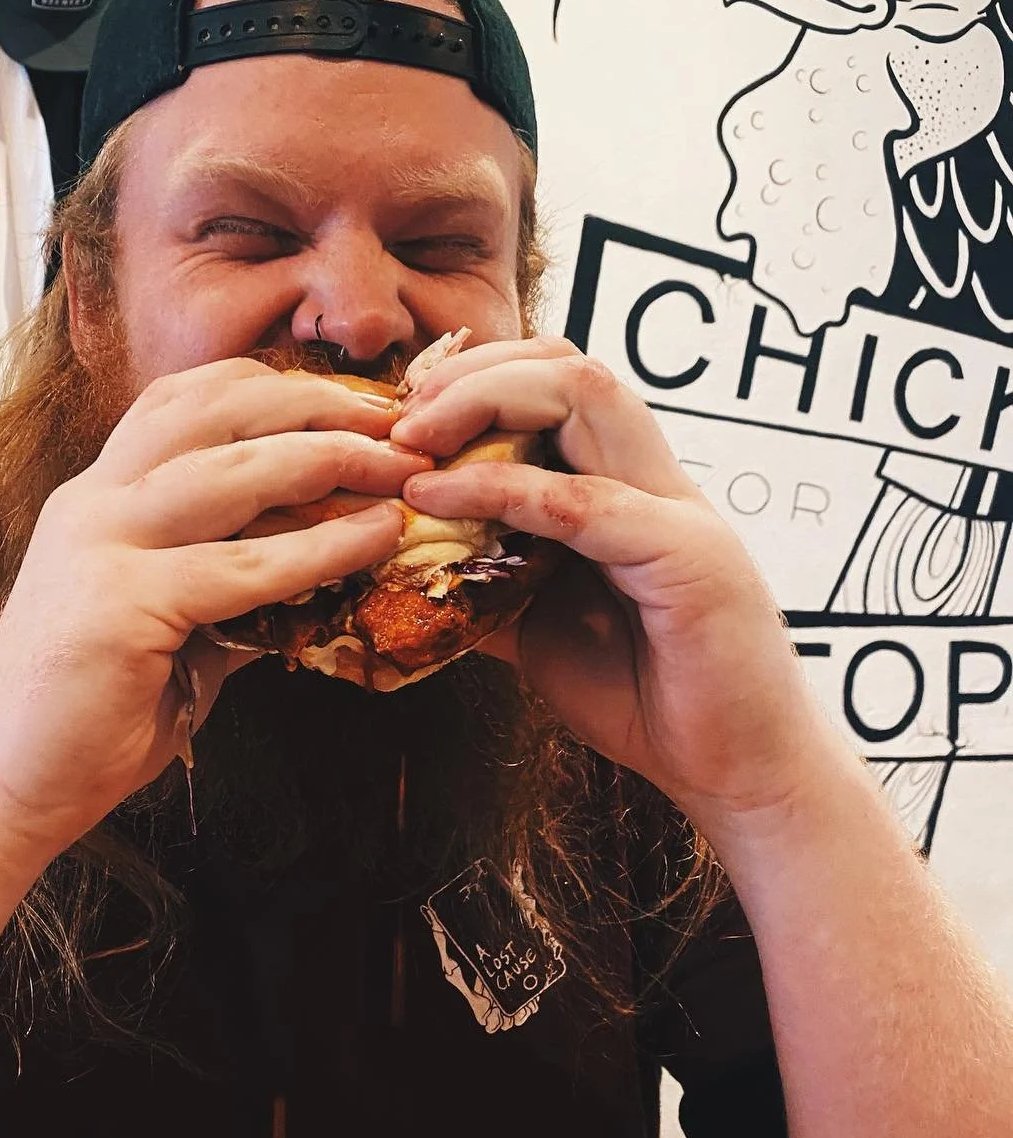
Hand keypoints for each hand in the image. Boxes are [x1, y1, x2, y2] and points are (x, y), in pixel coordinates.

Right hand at [0, 360, 426, 853]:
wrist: (9, 788)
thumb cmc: (87, 720)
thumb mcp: (169, 632)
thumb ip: (228, 592)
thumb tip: (314, 578)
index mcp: (97, 499)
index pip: (182, 402)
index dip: (270, 388)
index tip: (348, 402)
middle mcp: (93, 504)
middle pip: (213, 410)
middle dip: (315, 403)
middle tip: (396, 418)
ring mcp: (100, 546)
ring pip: (232, 471)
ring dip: (329, 457)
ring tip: (399, 466)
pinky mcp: (119, 605)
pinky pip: (241, 566)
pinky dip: (319, 548)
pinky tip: (374, 539)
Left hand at [391, 337, 834, 827]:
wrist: (736, 772)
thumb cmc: (652, 704)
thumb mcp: (542, 635)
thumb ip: (488, 591)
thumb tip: (408, 574)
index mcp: (631, 490)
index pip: (560, 384)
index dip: (477, 381)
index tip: (406, 423)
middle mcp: (658, 483)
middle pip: (571, 365)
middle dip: (472, 373)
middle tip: (400, 417)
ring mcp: (677, 511)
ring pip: (586, 395)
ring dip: (484, 399)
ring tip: (413, 438)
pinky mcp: (685, 556)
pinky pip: (580, 500)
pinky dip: (497, 487)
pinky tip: (434, 495)